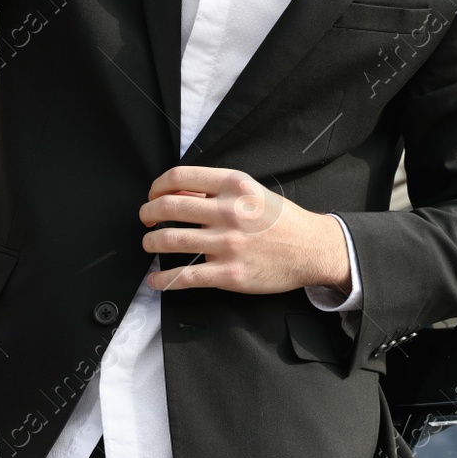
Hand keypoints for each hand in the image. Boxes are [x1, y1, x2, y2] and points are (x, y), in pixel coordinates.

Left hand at [138, 166, 351, 293]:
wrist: (311, 249)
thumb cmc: (281, 220)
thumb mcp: (253, 191)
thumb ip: (218, 189)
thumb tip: (180, 192)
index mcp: (234, 186)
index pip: (180, 177)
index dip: (157, 185)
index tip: (153, 194)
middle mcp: (229, 212)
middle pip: (168, 206)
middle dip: (147, 212)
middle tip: (146, 218)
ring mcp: (227, 244)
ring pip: (169, 240)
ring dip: (150, 242)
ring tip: (149, 243)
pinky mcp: (228, 273)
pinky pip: (184, 276)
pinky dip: (163, 280)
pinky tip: (156, 280)